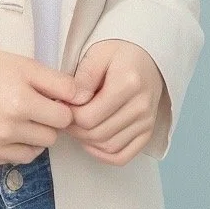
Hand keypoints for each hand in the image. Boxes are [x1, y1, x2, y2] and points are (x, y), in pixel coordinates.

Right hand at [0, 45, 82, 164]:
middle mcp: (10, 125)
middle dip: (51, 119)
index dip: (63, 104)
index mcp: (21, 99)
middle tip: (37, 104)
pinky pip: (23, 157)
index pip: (65, 115)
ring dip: (39, 133)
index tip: (54, 96)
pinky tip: (12, 128)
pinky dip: (23, 145)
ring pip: (41, 147)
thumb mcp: (21, 64)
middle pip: (55, 133)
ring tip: (24, 115)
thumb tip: (83, 98)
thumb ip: (56, 82)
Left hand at [59, 40, 166, 164]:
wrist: (148, 57)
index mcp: (128, 85)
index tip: (61, 105)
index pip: (88, 117)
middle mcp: (141, 107)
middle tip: (65, 117)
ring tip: (78, 125)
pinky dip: (104, 155)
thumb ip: (83, 77)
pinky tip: (92, 142)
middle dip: (74, 130)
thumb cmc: (120, 52)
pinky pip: (123, 156)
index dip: (68, 116)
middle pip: (97, 134)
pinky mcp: (148, 132)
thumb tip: (73, 103)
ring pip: (108, 147)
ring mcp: (147, 122)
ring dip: (87, 142)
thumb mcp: (98, 53)